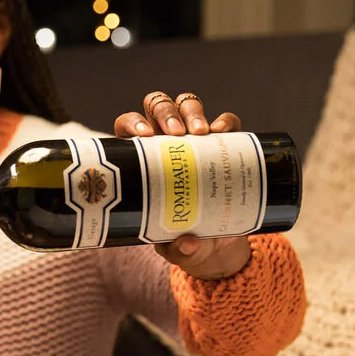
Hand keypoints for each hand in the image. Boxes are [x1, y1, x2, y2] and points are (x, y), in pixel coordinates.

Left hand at [114, 91, 251, 279]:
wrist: (218, 245)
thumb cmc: (184, 241)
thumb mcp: (176, 249)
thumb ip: (177, 250)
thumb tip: (188, 244)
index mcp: (141, 160)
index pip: (127, 128)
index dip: (132, 124)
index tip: (144, 136)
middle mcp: (165, 142)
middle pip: (157, 108)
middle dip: (164, 112)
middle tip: (175, 134)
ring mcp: (195, 140)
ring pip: (187, 105)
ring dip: (191, 111)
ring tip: (199, 132)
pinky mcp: (224, 144)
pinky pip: (226, 121)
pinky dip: (226, 120)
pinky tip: (222, 131)